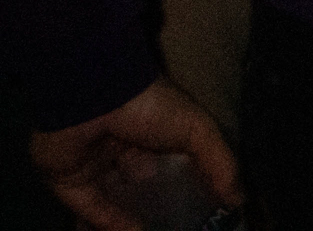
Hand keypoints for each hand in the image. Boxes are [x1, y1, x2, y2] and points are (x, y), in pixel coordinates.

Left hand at [30, 79, 240, 230]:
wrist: (96, 98)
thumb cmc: (153, 107)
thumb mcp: (198, 131)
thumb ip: (219, 165)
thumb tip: (239, 201)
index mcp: (155, 135)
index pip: (173, 168)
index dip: (188, 190)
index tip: (204, 214)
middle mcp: (125, 152)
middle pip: (143, 189)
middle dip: (157, 211)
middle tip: (175, 229)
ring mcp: (97, 168)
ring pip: (114, 204)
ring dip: (130, 224)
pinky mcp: (70, 182)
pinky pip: (90, 210)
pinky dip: (109, 224)